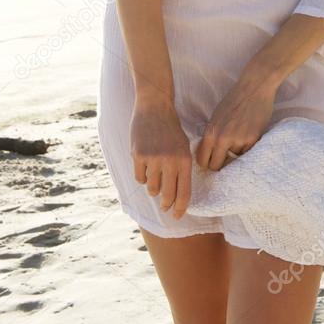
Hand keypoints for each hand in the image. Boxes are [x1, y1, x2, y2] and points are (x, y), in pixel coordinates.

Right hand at [130, 98, 191, 219]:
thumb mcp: (184, 146)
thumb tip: (178, 195)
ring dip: (153, 188)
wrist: (155, 107)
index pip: (184, 193)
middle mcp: (170, 161)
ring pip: (152, 188)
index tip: (177, 216)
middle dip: (166, 204)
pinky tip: (145, 166)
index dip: (180, 208)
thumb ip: (182, 168)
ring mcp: (153, 159)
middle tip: (165, 206)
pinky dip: (142, 176)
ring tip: (155, 177)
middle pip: (167, 195)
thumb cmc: (171, 128)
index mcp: (184, 160)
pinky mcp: (138, 156)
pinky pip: (139, 178)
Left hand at [196, 73, 276, 171]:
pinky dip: (246, 146)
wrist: (254, 88)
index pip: (202, 160)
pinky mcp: (252, 140)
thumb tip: (207, 154)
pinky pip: (246, 152)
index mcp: (210, 133)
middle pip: (216, 166)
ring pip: (234, 159)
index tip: (211, 161)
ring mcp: (238, 140)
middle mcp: (222, 139)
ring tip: (240, 136)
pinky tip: (248, 133)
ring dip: (236, 152)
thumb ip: (211, 136)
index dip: (206, 163)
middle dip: (219, 164)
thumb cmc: (233, 100)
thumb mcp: (215, 117)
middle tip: (224, 158)